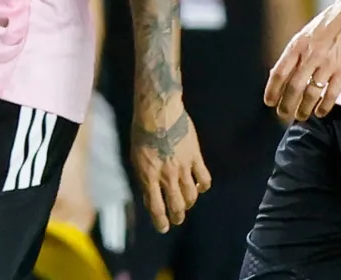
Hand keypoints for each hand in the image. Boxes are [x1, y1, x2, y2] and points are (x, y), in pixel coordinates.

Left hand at [129, 94, 210, 232]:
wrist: (158, 112)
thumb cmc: (141, 133)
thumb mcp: (136, 159)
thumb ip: (144, 177)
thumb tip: (150, 193)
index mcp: (149, 177)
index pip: (156, 207)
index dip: (160, 221)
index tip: (163, 228)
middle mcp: (167, 176)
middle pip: (176, 205)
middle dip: (177, 216)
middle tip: (177, 220)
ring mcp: (183, 167)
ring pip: (191, 195)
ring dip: (189, 204)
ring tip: (187, 205)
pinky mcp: (196, 157)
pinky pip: (204, 178)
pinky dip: (203, 186)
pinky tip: (199, 186)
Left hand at [264, 0, 340, 121]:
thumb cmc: (330, 23)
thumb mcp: (306, 33)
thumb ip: (294, 53)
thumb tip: (277, 74)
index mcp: (298, 44)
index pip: (279, 72)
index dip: (272, 90)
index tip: (269, 102)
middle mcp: (311, 54)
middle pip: (294, 87)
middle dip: (286, 105)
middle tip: (283, 114)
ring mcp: (328, 63)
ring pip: (311, 94)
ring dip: (304, 109)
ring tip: (301, 116)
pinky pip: (331, 94)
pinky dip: (324, 107)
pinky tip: (320, 112)